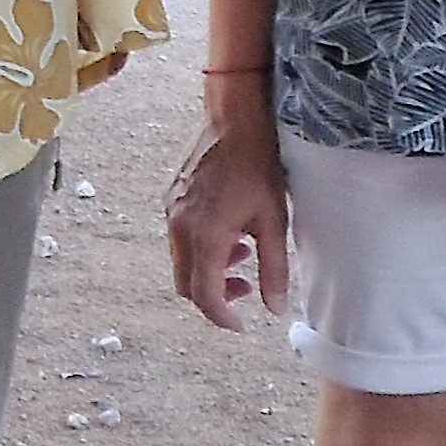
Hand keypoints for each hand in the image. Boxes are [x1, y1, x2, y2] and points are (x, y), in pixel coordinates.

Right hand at [165, 93, 291, 330]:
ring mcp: (171, 213)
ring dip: (208, 270)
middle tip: (244, 288)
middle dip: (214, 296)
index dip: (222, 317)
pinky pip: (179, 239)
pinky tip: (229, 231)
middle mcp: (180, 228)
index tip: (240, 324)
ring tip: (242, 253)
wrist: (234, 121)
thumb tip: (274, 308)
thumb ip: (273, 270)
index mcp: (206, 237)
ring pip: (182, 262)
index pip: (205, 295)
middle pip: (186, 285)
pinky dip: (201, 249)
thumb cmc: (258, 167)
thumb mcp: (274, 221)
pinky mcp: (170, 200)